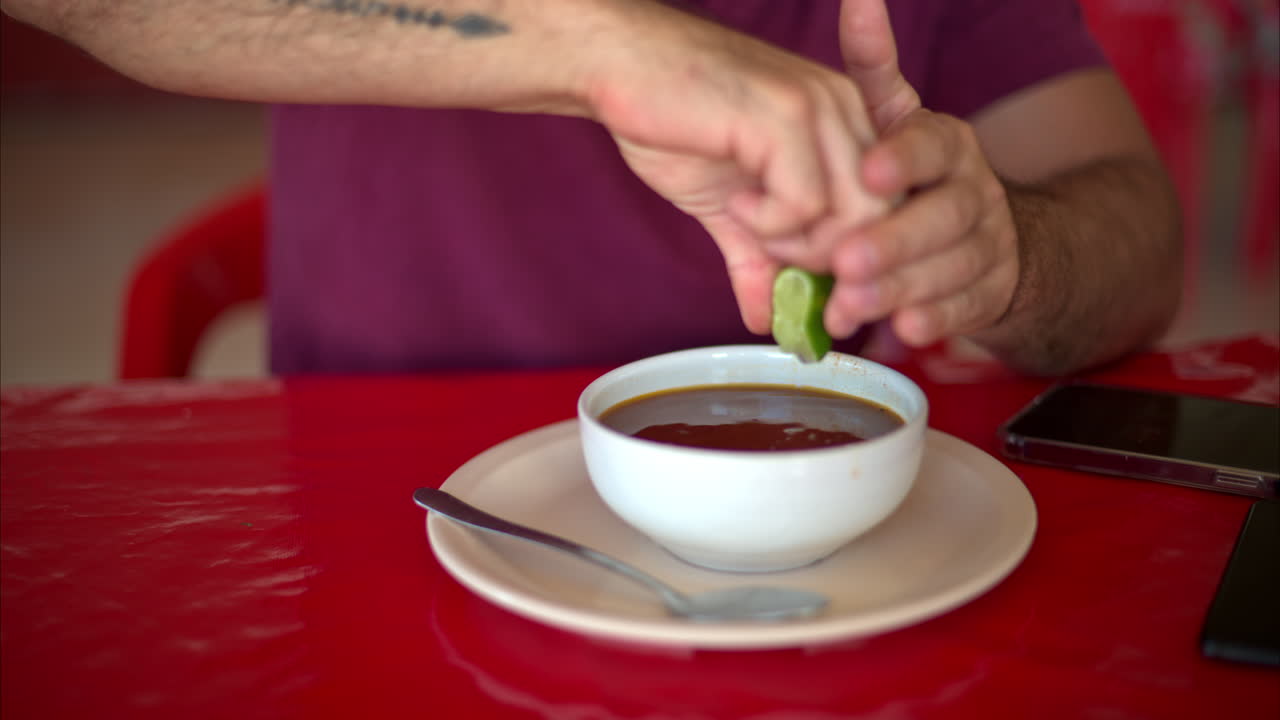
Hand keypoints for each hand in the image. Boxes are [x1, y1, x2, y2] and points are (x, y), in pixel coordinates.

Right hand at [584, 2, 888, 332]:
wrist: (618, 68)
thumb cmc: (671, 122)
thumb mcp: (727, 207)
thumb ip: (756, 258)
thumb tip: (766, 322)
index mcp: (844, 124)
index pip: (887, 211)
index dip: (855, 266)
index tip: (816, 300)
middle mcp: (846, 109)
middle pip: (882, 220)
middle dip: (832, 267)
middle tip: (780, 269)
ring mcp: (820, 108)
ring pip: (855, 216)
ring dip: (799, 245)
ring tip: (750, 225)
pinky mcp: (785, 115)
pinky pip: (806, 203)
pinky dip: (770, 223)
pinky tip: (736, 203)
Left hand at [825, 110, 1018, 345]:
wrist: (994, 237)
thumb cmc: (917, 175)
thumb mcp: (898, 121)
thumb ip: (875, 69)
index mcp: (947, 144)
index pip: (931, 144)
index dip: (903, 157)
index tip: (869, 169)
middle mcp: (973, 191)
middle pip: (940, 216)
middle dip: (892, 240)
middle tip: (845, 260)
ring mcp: (986, 246)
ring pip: (949, 268)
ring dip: (899, 288)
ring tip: (850, 304)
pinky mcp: (987, 294)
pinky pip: (964, 310)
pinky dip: (935, 321)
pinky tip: (904, 331)